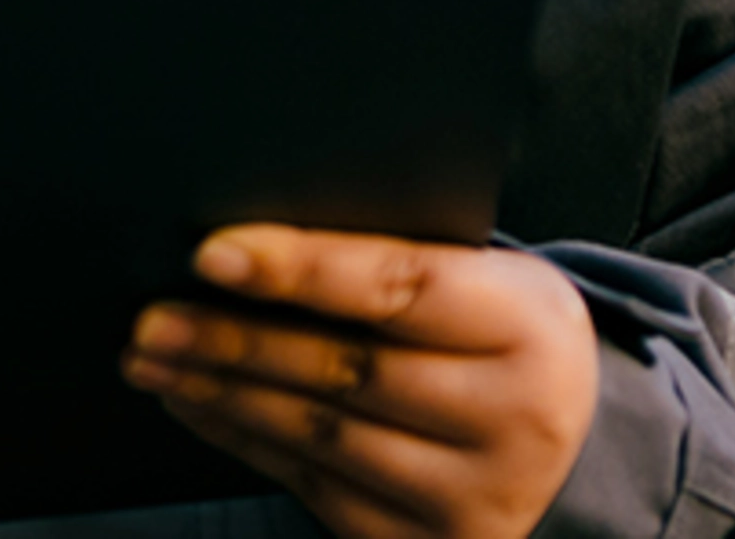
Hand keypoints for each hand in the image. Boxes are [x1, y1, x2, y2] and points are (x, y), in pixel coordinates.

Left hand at [122, 225, 598, 538]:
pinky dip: (244, 441)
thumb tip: (262, 236)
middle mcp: (510, 419)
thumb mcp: (489, 280)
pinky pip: (314, 487)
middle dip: (232, 341)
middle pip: (345, 370)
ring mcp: (472, 497)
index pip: (396, 286)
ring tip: (153, 358)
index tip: (213, 253)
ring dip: (220, 394)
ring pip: (319, 436)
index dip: (299, 266)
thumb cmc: (505, 337)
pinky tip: (199, 405)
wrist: (581, 448)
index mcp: (526, 324)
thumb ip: (400, 261)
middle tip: (152, 318)